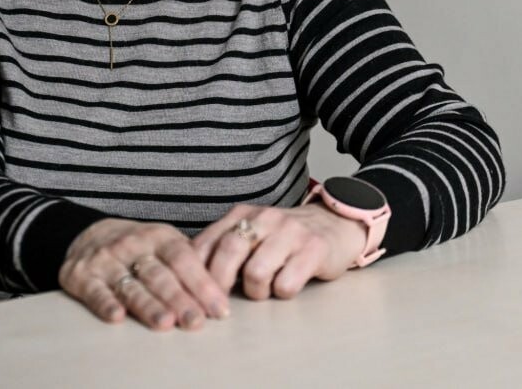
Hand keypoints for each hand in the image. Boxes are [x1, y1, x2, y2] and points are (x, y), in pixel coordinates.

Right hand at [58, 218, 229, 330]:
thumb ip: (192, 263)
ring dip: (148, 305)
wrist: (90, 233)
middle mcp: (134, 246)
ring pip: (131, 286)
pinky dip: (105, 303)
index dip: (203, 284)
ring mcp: (107, 260)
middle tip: (196, 321)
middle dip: (179, 300)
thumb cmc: (139, 246)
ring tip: (165, 322)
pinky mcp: (82, 276)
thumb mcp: (166, 243)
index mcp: (160, 237)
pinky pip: (95, 291)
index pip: (184, 259)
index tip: (219, 309)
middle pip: (160, 276)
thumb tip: (226, 291)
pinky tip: (118, 316)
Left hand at [192, 203, 367, 300]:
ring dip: (256, 292)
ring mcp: (290, 232)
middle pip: (228, 252)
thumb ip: (223, 246)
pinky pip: (286, 283)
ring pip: (256, 272)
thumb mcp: (251, 233)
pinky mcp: (314, 249)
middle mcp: (264, 218)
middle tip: (220, 307)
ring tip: (264, 290)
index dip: (195, 273)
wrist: (334, 224)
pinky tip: (287, 286)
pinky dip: (282, 293)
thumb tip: (186, 276)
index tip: (191, 295)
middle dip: (219, 286)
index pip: (207, 242)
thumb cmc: (284, 238)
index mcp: (242, 214)